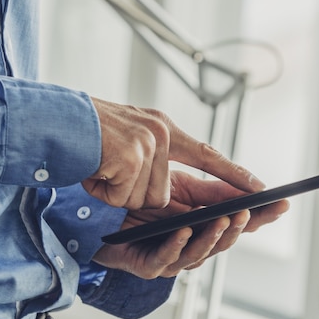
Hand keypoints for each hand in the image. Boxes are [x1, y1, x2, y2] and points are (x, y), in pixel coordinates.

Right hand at [82, 98, 265, 209]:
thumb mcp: (129, 135)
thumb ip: (154, 154)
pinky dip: (105, 190)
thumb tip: (166, 194)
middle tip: (113, 170)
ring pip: (144, 200)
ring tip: (102, 167)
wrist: (57, 119)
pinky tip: (96, 169)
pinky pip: (123, 197)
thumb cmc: (89, 131)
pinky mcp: (132, 158)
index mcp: (163, 126)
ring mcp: (148, 145)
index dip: (234, 173)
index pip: (206, 154)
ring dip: (118, 191)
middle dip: (135, 193)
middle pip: (162, 194)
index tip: (261, 189)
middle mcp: (161, 133)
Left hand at [92, 171, 289, 278]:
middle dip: (240, 226)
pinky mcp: (146, 262)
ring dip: (213, 236)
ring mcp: (170, 253)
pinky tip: (185, 231)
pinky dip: (177, 246)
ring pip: (199, 252)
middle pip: (224, 238)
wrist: (96, 205)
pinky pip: (164, 258)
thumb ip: (210, 185)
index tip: (282, 202)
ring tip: (223, 219)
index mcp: (201, 220)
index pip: (236, 218)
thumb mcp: (178, 182)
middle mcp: (190, 239)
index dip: (259, 212)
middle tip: (252, 211)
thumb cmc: (139, 195)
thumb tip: (247, 182)